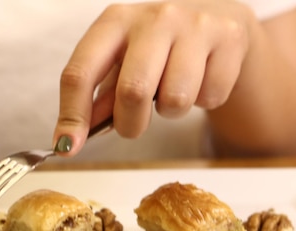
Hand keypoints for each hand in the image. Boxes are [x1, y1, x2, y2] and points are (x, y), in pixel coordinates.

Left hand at [53, 0, 256, 154]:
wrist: (217, 18)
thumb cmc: (157, 48)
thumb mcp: (121, 63)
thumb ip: (99, 99)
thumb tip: (72, 138)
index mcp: (114, 22)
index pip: (80, 72)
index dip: (71, 116)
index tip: (66, 147)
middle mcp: (153, 17)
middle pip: (132, 91)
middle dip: (130, 124)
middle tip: (134, 126)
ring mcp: (194, 24)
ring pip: (175, 100)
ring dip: (170, 112)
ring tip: (172, 92)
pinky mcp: (229, 38)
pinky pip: (210, 97)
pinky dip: (202, 101)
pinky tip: (201, 79)